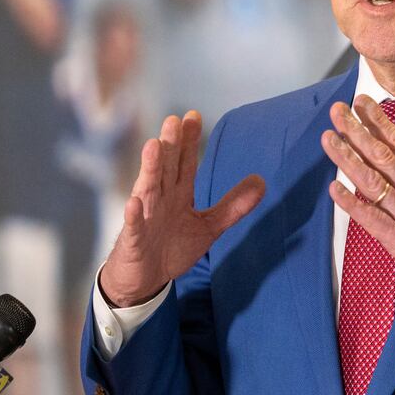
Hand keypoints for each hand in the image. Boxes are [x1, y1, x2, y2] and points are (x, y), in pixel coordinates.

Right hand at [99, 111, 264, 305]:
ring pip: (147, 190)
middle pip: (167, 169)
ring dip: (150, 169)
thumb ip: (233, 205)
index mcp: (178, 195)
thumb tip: (262, 181)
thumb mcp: (209, 226)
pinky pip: (133, 227)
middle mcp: (160, 201)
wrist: (145, 280)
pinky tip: (133, 202)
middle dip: (171, 145)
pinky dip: (133, 215)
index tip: (194, 115)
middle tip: (174, 120)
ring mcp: (145, 219)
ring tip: (153, 146)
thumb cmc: (172, 247)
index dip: (189, 140)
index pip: (185, 163)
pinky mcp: (134, 241)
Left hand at [323, 96, 394, 301]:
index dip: (380, 123)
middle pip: (383, 156)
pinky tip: (334, 189)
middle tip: (337, 110)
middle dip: (357, 132)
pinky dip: (352, 204)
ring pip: (373, 182)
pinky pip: (372, 219)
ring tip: (329, 139)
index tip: (362, 102)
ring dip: (348, 159)